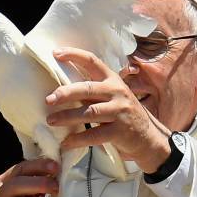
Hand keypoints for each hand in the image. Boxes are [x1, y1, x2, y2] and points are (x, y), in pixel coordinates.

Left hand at [45, 47, 170, 172]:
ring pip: (89, 112)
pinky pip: (94, 135)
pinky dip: (77, 139)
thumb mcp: (113, 96)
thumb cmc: (123, 114)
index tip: (56, 53)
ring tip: (51, 121)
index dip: (74, 55)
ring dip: (67, 117)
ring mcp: (120, 112)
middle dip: (66, 93)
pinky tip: (66, 142)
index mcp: (113, 80)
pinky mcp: (120, 131)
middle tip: (49, 99)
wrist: (148, 137)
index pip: (93, 61)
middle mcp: (117, 93)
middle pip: (88, 89)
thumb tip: (62, 88)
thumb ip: (93, 91)